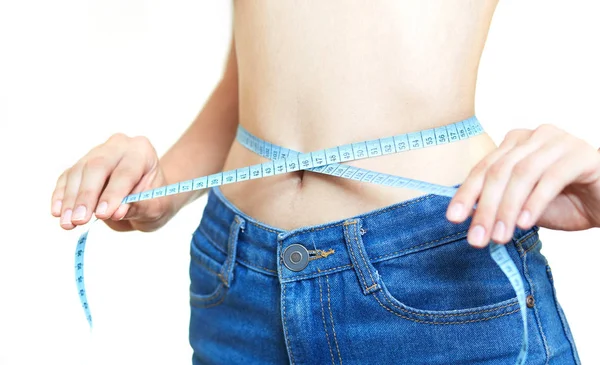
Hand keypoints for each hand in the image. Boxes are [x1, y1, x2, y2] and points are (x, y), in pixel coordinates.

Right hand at [51, 133, 173, 231]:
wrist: (148, 198)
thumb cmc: (155, 201)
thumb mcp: (158, 208)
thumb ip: (141, 207)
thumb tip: (116, 212)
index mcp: (142, 151)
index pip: (126, 171)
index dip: (114, 193)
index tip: (103, 214)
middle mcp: (118, 146)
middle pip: (97, 166)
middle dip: (87, 195)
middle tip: (80, 220)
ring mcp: (97, 153)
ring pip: (78, 172)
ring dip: (71, 200)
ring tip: (68, 224)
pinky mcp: (81, 165)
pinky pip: (67, 178)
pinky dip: (61, 196)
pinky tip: (58, 213)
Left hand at [446, 124, 599, 247]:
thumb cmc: (566, 202)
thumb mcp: (524, 206)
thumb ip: (499, 204)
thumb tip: (467, 215)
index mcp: (515, 143)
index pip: (483, 168)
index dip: (466, 194)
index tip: (452, 219)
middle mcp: (534, 136)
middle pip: (499, 171)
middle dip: (485, 208)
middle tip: (476, 238)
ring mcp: (558, 141)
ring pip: (522, 174)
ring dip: (507, 209)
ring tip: (500, 237)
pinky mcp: (581, 155)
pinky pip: (551, 178)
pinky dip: (534, 203)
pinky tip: (524, 224)